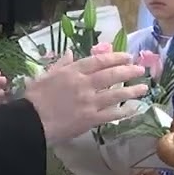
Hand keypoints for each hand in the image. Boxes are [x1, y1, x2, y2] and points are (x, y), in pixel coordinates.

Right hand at [23, 51, 147, 143]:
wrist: (29, 121)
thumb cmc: (33, 98)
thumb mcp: (45, 75)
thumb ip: (61, 64)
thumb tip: (70, 52)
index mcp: (72, 71)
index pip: (98, 61)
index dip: (115, 57)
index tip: (127, 56)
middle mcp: (84, 84)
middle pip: (111, 74)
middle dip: (128, 71)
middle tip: (140, 69)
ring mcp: (89, 101)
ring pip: (116, 93)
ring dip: (132, 90)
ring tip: (144, 87)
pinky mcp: (90, 119)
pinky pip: (112, 114)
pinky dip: (124, 111)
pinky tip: (134, 109)